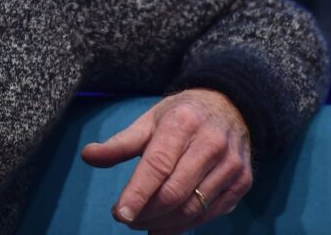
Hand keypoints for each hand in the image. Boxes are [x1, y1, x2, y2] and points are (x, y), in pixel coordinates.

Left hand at [80, 88, 251, 234]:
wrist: (231, 106)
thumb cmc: (181, 115)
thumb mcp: (149, 120)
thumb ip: (120, 143)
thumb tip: (88, 156)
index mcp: (182, 123)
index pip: (157, 165)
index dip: (137, 193)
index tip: (119, 213)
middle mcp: (211, 144)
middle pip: (175, 192)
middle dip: (146, 212)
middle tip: (125, 219)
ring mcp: (231, 165)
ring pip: (193, 208)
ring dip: (163, 223)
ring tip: (142, 223)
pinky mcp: (242, 182)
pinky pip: (211, 214)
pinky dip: (184, 226)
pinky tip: (164, 226)